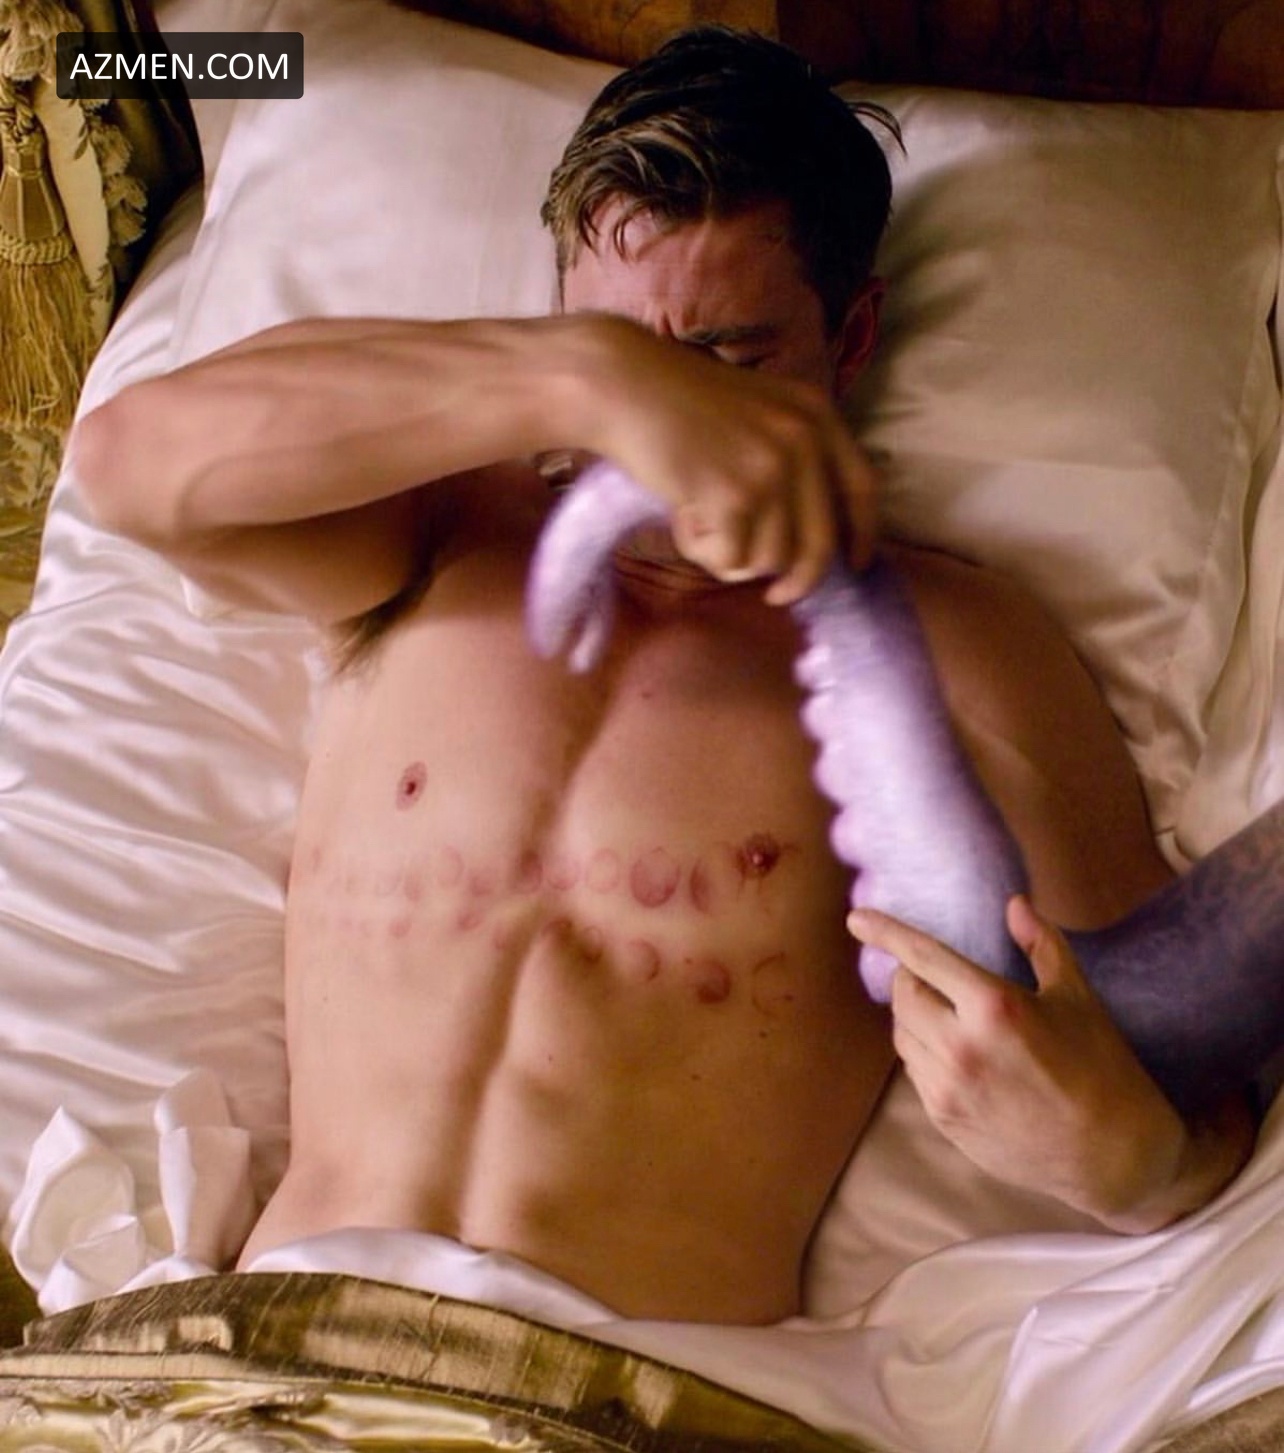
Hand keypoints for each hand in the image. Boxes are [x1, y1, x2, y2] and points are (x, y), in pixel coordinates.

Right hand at [574, 316, 877, 602]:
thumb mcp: (756, 413)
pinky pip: (729, 559)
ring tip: (697, 514)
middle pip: (819, 544)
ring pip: (771, 559)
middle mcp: (803, 440)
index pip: (861, 488)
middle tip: (775, 596)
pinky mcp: (734, 496)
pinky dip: (701, 549)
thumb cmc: (678, 406)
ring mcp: (770, 468)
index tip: (856, 564)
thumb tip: (808, 537)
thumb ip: (790, 457)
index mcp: (815, 416)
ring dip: (732, 554)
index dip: (861, 534)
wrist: (625, 386)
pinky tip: (680, 512)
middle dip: (797, 581)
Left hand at [848, 895, 1198, 1229]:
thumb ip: (1041, 945)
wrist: (1113, 1156)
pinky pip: (916, 1072)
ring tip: (946, 1012)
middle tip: (932, 975)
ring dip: (914, 1016)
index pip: (922, 958)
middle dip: (910, 977)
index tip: (857, 918)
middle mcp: (961, 1047)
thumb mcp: (1077, 997)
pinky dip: (925, 1052)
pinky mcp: (945, 1121)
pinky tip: (956, 1052)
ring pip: (903, 1036)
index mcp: (994, 1007)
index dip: (885, 932)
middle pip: (903, 996)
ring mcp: (948, 1089)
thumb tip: (1015, 905)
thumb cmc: (1102, 1068)